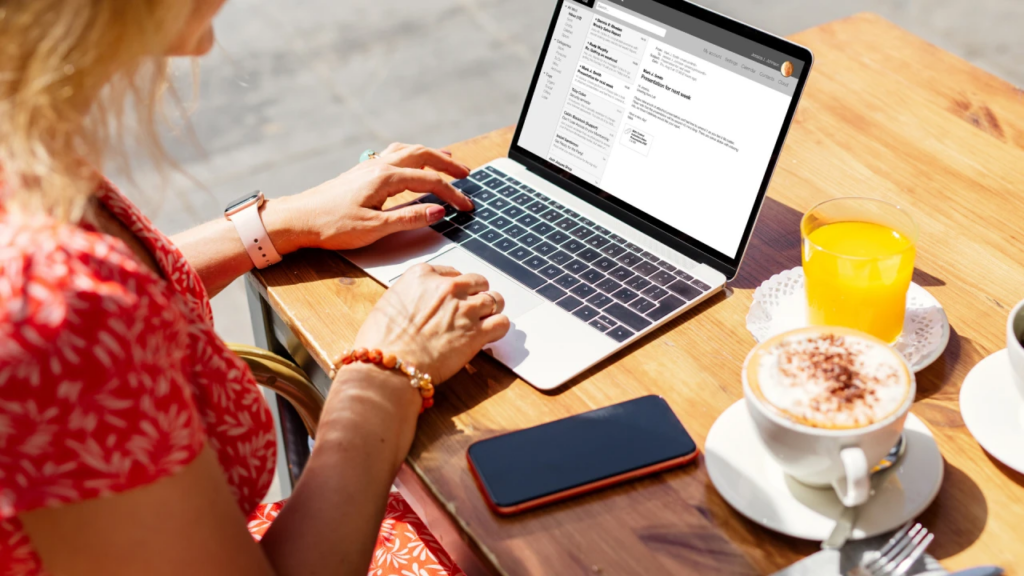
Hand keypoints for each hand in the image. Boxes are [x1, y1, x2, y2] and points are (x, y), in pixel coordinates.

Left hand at [265, 143, 474, 251]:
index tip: (467, 206)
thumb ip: (409, 218)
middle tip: (467, 174)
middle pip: (423, 155)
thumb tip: (438, 211)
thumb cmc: (331, 226)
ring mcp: (369, 166)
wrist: (297, 219)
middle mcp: (379, 166)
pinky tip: (413, 163)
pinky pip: (395, 154)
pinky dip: (413, 155)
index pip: (430, 182)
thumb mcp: (374, 228)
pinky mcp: (362, 172)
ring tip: (448, 160)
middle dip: (448, 164)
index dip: (453, 194)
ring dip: (431, 154)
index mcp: (385, 178)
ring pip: (408, 150)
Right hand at [351, 263, 509, 383]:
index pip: (452, 272)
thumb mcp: (390, 302)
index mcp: (423, 275)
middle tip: (470, 309)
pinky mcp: (476, 333)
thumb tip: (421, 303)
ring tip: (484, 320)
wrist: (388, 365)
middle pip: (477, 282)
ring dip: (491, 309)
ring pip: (495, 299)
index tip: (453, 297)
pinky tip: (490, 334)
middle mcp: (448, 287)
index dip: (455, 286)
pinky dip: (499, 328)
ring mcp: (465, 309)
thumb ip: (413, 295)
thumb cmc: (382, 340)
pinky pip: (502, 323)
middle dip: (476, 294)